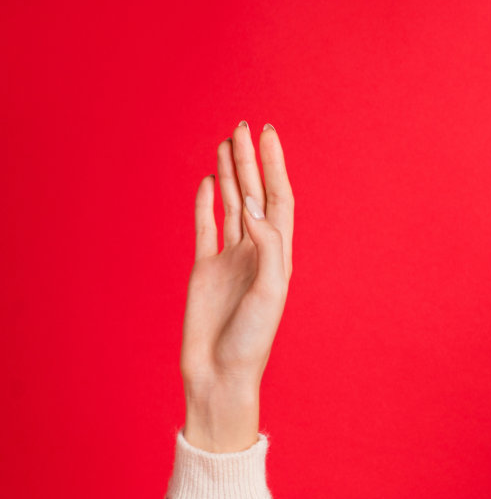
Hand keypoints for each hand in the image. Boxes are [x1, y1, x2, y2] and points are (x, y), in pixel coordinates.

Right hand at [180, 122, 294, 448]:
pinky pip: (205, 227)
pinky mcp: (204, 269)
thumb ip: (268, 246)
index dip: (274, 167)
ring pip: (230, 206)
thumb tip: (254, 207)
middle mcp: (256, 253)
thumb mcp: (271, 290)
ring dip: (230, 175)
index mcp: (279, 256)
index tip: (268, 135)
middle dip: (250, 161)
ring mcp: (229, 259)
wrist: (220, 372)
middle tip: (243, 126)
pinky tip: (209, 180)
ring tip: (226, 143)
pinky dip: (206, 203)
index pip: (278, 200)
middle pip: (254, 195)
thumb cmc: (253, 339)